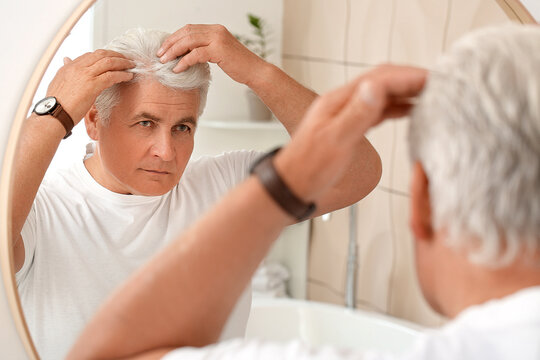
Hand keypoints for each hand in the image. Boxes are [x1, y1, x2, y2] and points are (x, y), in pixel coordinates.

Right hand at [45, 50, 134, 123]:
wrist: (53, 114)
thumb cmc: (57, 103)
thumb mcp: (58, 81)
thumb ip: (66, 70)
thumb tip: (67, 60)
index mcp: (69, 66)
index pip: (90, 55)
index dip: (105, 55)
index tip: (113, 58)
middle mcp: (77, 67)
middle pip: (101, 54)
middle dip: (116, 55)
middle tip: (126, 59)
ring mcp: (85, 75)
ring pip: (108, 62)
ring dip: (122, 62)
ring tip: (131, 65)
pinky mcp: (92, 85)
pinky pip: (111, 76)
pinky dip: (122, 74)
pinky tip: (128, 76)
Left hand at [157, 24, 265, 85]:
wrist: (255, 71)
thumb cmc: (238, 65)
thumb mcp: (220, 53)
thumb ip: (206, 49)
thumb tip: (187, 54)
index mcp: (215, 29)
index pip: (189, 29)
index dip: (174, 37)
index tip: (164, 48)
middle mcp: (216, 30)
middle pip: (186, 33)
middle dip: (170, 43)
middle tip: (160, 55)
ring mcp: (218, 39)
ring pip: (188, 41)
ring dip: (173, 51)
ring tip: (165, 61)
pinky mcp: (219, 50)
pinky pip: (195, 54)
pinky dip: (184, 61)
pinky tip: (177, 69)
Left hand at [274, 64, 427, 200]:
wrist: (292, 185)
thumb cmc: (308, 167)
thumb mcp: (335, 142)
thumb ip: (356, 115)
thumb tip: (376, 87)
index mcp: (339, 101)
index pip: (380, 79)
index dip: (409, 77)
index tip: (434, 79)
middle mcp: (343, 103)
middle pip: (383, 82)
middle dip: (411, 80)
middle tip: (440, 84)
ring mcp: (346, 113)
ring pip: (382, 95)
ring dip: (406, 93)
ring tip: (432, 95)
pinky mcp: (349, 126)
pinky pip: (377, 111)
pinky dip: (397, 108)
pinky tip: (410, 112)